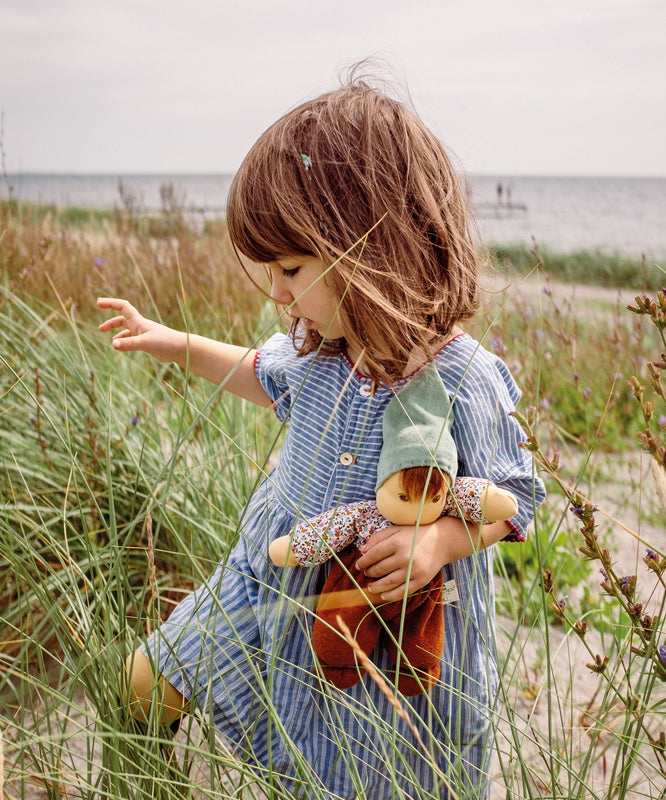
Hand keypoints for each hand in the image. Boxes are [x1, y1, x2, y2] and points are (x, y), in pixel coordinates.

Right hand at [97, 297, 182, 361]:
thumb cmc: (166, 342)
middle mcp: (140, 325)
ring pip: (127, 329)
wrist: (181, 348)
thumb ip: (129, 344)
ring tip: (110, 339)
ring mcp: (144, 333)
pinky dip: (125, 340)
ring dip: (117, 332)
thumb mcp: (145, 343)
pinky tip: (121, 346)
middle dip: (110, 321)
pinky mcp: (148, 341)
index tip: (98, 302)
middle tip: (100, 327)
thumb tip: (113, 345)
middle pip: (122, 318)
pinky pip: (132, 338)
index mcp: (138, 321)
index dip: (110, 303)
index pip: (122, 307)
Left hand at [355, 516, 509, 602]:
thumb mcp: (396, 530)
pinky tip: (382, 596)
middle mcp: (405, 556)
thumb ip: (378, 538)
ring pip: (388, 583)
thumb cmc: (415, 534)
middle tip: (366, 574)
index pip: (374, 554)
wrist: (442, 541)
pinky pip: (402, 592)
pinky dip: (390, 596)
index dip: (363, 561)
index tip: (358, 565)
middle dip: (369, 573)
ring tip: (370, 587)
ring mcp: (414, 570)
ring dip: (376, 586)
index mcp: (398, 542)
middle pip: (380, 569)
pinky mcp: (421, 581)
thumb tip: (362, 551)